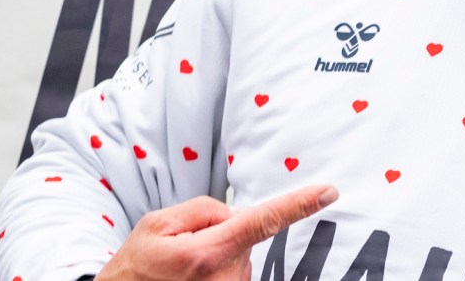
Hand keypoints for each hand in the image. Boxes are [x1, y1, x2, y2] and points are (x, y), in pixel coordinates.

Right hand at [99, 185, 338, 280]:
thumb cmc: (136, 268)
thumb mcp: (158, 224)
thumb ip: (203, 209)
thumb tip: (236, 213)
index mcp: (207, 253)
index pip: (263, 222)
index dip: (299, 205)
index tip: (328, 193)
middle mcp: (226, 277)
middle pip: (245, 234)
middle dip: (221, 231)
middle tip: (183, 247)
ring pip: (240, 254)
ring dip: (218, 253)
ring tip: (182, 268)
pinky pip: (235, 272)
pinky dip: (218, 269)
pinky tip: (191, 277)